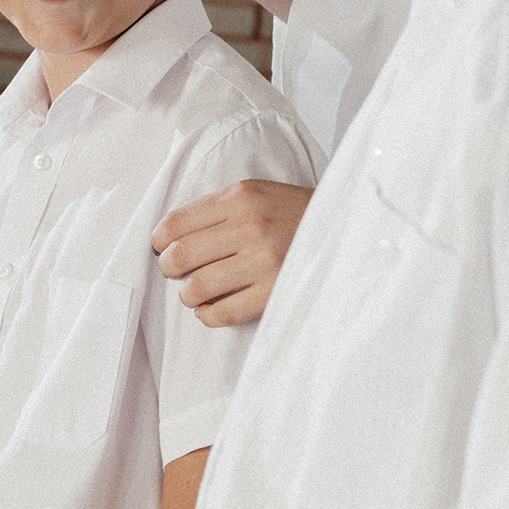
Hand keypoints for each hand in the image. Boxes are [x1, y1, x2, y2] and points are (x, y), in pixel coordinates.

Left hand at [152, 180, 313, 326]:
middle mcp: (250, 227)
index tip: (162, 246)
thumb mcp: (259, 193)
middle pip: (182, 255)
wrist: (347, 229)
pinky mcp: (275, 292)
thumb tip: (172, 235)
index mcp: (241, 197)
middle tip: (175, 271)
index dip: (160, 239)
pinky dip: (208, 315)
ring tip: (194, 292)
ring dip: (187, 294)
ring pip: (198, 286)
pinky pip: (223, 312)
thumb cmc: (295, 213)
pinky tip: (210, 309)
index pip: (177, 222)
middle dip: (170, 267)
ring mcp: (264, 261)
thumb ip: (219, 208)